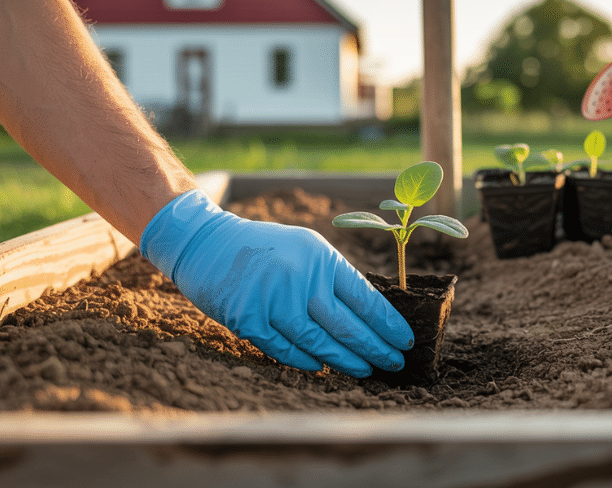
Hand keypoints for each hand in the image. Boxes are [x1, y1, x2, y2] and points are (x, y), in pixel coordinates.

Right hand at [140, 189, 413, 376]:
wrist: (206, 241)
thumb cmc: (264, 248)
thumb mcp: (305, 249)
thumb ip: (332, 278)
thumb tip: (369, 316)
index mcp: (320, 257)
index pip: (364, 297)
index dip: (387, 323)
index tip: (405, 340)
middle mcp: (300, 277)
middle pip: (347, 325)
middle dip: (376, 348)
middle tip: (394, 364)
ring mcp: (273, 300)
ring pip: (319, 342)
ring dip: (346, 361)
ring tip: (367, 370)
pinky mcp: (248, 318)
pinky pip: (284, 349)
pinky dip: (305, 360)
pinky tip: (323, 367)